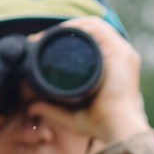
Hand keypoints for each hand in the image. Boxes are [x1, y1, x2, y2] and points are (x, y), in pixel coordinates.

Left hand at [44, 16, 149, 145]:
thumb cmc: (101, 124)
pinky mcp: (121, 52)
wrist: (117, 128)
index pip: (90, 43)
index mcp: (112, 68)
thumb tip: (31, 108)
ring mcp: (122, 53)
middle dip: (65, 30)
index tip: (44, 46)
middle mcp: (119, 57)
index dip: (67, 39)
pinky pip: (98, 28)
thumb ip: (52, 110)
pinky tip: (63, 32)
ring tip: (50, 34)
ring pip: (92, 26)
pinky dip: (80, 26)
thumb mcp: (72, 115)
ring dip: (70, 26)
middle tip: (42, 39)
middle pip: (90, 32)